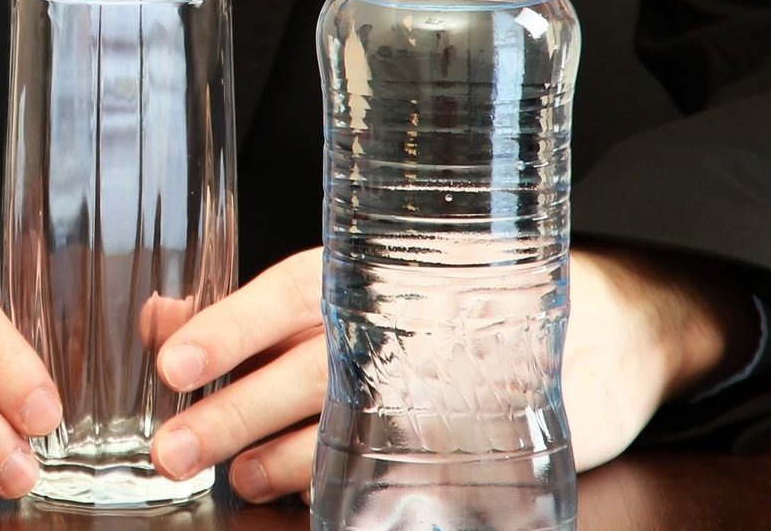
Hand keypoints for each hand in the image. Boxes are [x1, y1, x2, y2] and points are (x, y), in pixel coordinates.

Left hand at [144, 246, 748, 502]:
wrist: (609, 317)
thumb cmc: (455, 293)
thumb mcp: (367, 282)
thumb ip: (264, 313)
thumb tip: (161, 320)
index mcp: (368, 272)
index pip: (285, 294)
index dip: (226, 325)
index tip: (171, 356)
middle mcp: (403, 322)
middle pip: (303, 371)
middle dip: (231, 413)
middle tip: (171, 446)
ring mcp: (446, 382)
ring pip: (349, 427)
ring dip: (283, 460)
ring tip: (241, 479)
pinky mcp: (485, 434)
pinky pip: (413, 469)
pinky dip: (366, 485)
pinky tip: (331, 497)